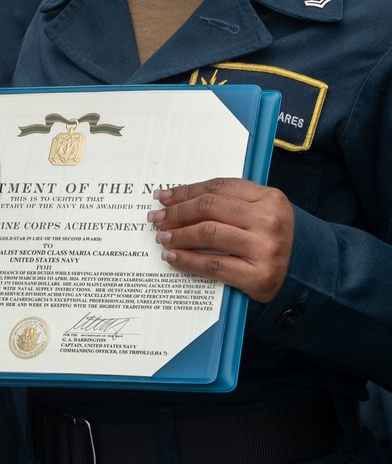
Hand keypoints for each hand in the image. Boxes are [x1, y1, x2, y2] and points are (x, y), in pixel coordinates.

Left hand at [148, 177, 293, 302]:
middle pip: (209, 207)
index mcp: (269, 197)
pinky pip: (214, 264)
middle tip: (156, 218)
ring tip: (162, 237)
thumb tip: (179, 200)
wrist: (307, 273)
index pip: (218, 187)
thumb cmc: (274, 238)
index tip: (164, 196)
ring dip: (179, 235)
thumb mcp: (262, 212)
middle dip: (177, 212)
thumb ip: (230, 202)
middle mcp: (268, 220)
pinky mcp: (258, 276)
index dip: (186, 191)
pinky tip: (173, 257)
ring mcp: (265, 248)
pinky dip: (188, 260)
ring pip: (208, 234)